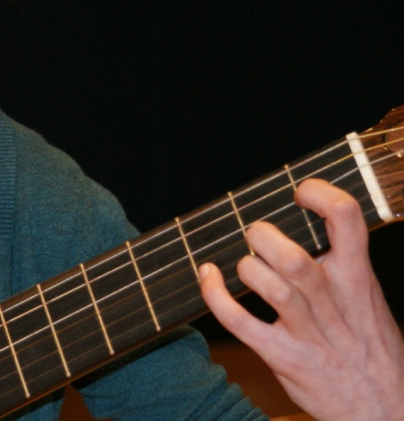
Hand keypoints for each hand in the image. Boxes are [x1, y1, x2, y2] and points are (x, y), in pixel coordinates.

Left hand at [199, 178, 403, 420]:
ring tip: (245, 267)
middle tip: (258, 238)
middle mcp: (333, 302)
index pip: (346, 218)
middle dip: (264, 237)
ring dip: (247, 268)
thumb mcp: (368, 301)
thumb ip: (344, 266)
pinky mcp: (283, 357)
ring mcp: (308, 333)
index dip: (319, 193)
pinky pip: (240, 322)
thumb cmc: (369, 349)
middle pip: (292, 256)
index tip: (298, 194)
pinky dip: (215, 295)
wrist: (387, 412)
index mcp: (357, 279)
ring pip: (269, 285)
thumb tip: (316, 223)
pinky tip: (207, 276)